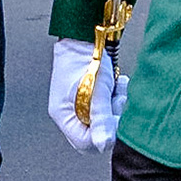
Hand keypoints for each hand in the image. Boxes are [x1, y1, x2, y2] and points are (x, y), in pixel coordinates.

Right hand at [49, 38, 125, 152]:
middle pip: (95, 133)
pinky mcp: (90, 97)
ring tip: (117, 89)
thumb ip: (101, 119)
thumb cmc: (84, 58)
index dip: (104, 136)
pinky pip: (105, 108)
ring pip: (103, 121)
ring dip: (115, 106)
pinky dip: (114, 98)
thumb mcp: (96, 91)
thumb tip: (104, 145)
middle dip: (111, 120)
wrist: (85, 35)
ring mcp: (79, 105)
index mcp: (63, 115)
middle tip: (117, 101)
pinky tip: (117, 86)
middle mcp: (69, 113)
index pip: (85, 143)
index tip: (116, 121)